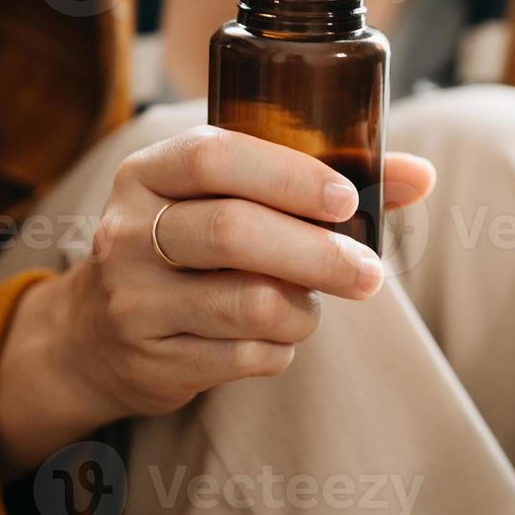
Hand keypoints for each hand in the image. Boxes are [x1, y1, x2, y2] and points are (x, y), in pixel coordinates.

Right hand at [0, 126, 436, 477]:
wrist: (92, 337)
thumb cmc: (187, 252)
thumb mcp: (224, 201)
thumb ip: (317, 185)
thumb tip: (421, 176)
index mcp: (147, 174)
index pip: (213, 155)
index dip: (287, 175)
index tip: (345, 198)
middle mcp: (127, 231)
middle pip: (235, 232)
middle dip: (318, 254)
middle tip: (369, 273)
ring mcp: (134, 299)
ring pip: (248, 304)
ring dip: (302, 310)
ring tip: (309, 307)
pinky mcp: (152, 359)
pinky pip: (246, 357)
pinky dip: (280, 350)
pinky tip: (272, 338)